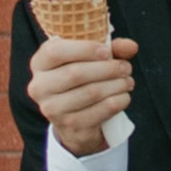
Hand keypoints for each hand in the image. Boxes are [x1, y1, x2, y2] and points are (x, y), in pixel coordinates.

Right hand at [25, 10, 134, 154]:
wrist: (75, 121)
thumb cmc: (83, 80)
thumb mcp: (93, 60)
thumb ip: (112, 49)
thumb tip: (130, 46)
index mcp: (40, 64)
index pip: (55, 52)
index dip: (84, 49)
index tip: (106, 52)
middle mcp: (40, 86)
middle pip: (76, 73)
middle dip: (109, 68)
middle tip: (126, 68)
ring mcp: (52, 108)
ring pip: (91, 92)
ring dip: (117, 85)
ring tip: (128, 81)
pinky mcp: (69, 125)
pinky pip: (102, 110)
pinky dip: (119, 100)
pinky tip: (124, 96)